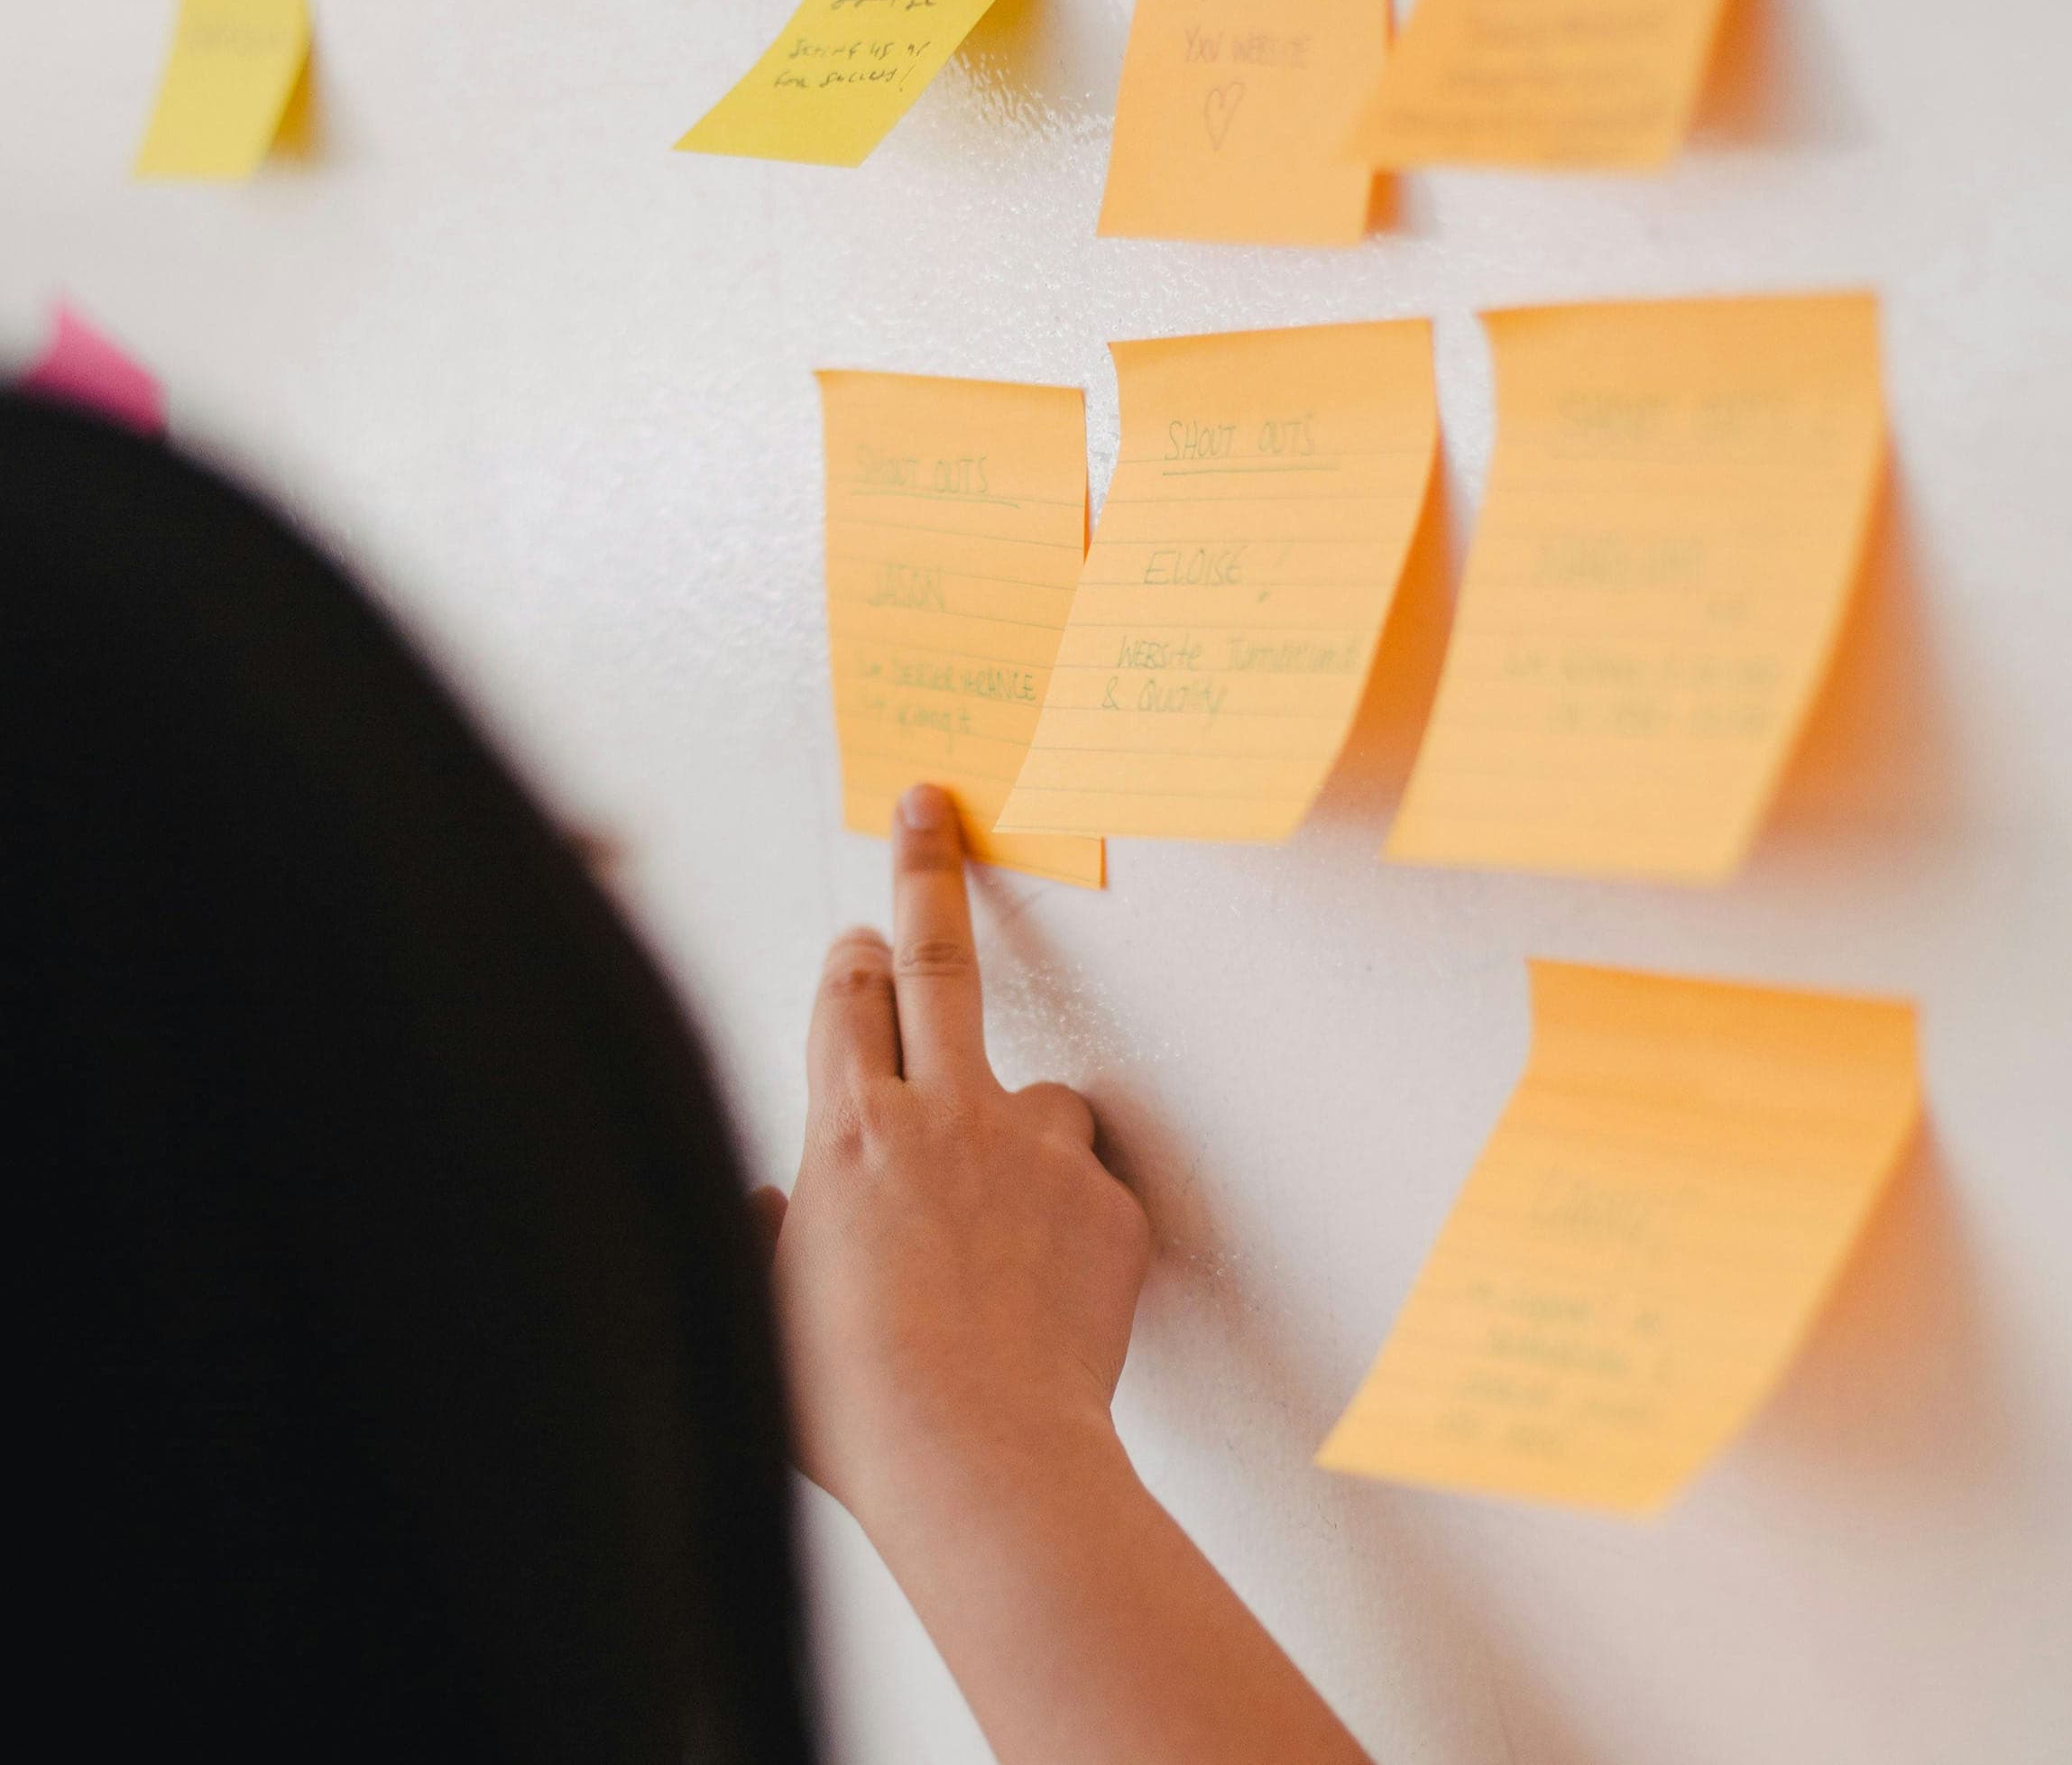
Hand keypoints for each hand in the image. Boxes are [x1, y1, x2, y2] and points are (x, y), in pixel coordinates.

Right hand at [762, 785, 1149, 1533]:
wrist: (980, 1462)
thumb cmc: (856, 1408)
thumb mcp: (767, 1313)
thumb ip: (771, 1236)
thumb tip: (773, 1206)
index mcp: (849, 1133)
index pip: (843, 1002)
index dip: (847, 961)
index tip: (855, 935)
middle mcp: (943, 1115)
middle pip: (935, 961)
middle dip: (927, 873)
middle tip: (934, 806)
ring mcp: (1035, 1151)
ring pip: (1040, 1095)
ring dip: (1023, 1128)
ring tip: (1008, 1220)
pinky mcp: (1107, 1202)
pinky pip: (1089, 1190)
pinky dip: (1071, 1224)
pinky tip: (1050, 1296)